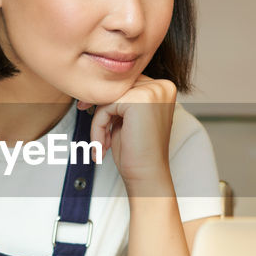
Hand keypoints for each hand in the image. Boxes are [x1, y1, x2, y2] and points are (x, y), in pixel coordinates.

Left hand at [85, 75, 176, 193]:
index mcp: (164, 87)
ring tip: (102, 143)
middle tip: (96, 135)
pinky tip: (102, 146)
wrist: (146, 176)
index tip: (91, 114)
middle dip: (101, 110)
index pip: (125, 83)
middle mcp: (162, 86)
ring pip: (109, 96)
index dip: (108, 101)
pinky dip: (97, 127)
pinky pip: (105, 107)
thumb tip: (97, 80)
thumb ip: (122, 96)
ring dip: (98, 122)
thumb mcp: (129, 117)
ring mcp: (153, 92)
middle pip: (116, 87)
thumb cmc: (137, 151)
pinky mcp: (139, 101)